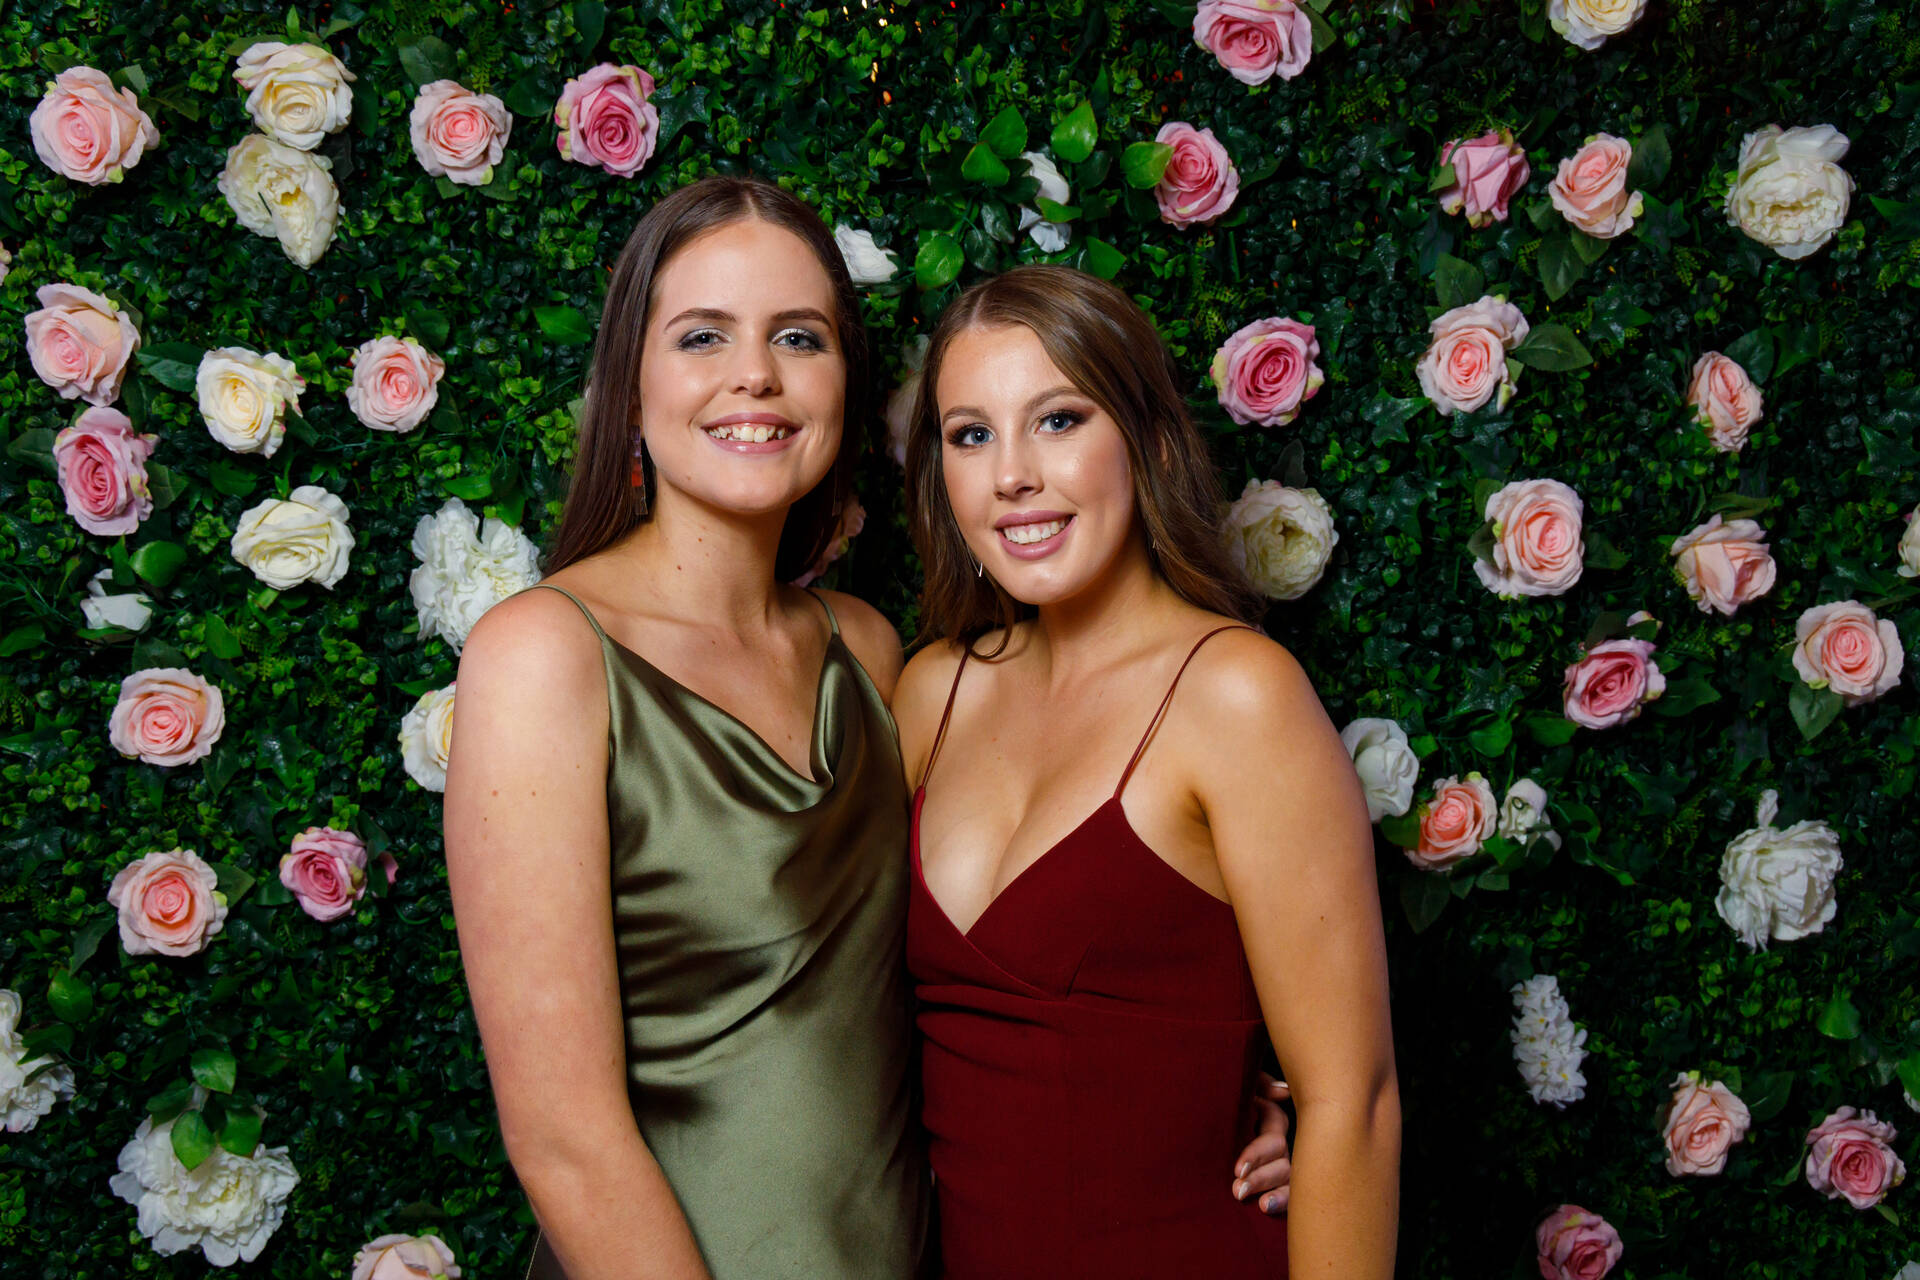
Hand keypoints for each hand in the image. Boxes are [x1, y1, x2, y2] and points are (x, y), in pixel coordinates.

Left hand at [1230, 1073, 1291, 1215]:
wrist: (1194, 1131)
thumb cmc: (1217, 1103)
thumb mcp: (1237, 1089)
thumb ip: (1257, 1084)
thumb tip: (1283, 1092)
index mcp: (1266, 1117)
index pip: (1274, 1126)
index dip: (1257, 1150)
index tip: (1237, 1169)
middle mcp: (1276, 1142)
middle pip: (1279, 1156)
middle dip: (1260, 1176)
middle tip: (1237, 1190)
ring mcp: (1278, 1164)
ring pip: (1287, 1176)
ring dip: (1275, 1192)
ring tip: (1261, 1206)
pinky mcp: (1274, 1184)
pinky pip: (1289, 1194)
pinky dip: (1282, 1201)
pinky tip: (1268, 1208)